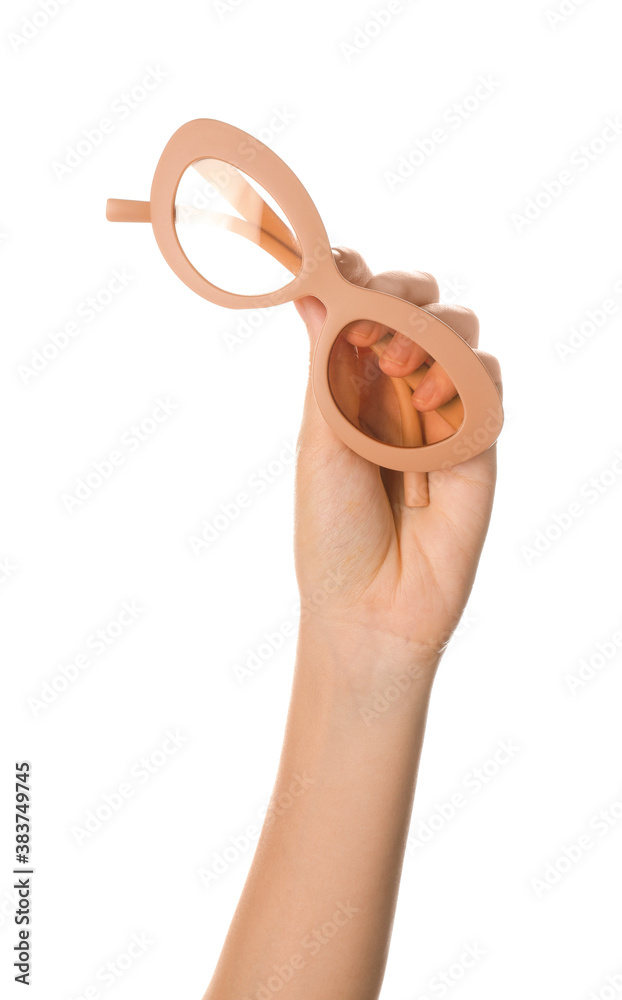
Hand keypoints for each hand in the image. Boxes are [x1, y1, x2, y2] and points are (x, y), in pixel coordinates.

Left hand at [293, 247, 501, 675]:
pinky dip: (463, 379)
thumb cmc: (332, 530)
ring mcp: (443, 413)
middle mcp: (397, 391)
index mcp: (348, 386)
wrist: (372, 608)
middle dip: (401, 291)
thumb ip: (327, 365)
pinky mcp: (480, 439)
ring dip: (430, 334)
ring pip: (458, 333)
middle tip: (379, 305)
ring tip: (397, 369)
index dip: (359, 276)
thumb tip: (313, 290)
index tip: (344, 259)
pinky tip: (430, 407)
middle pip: (416, 307)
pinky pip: (486, 383)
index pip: (362, 308)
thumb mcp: (319, 440)